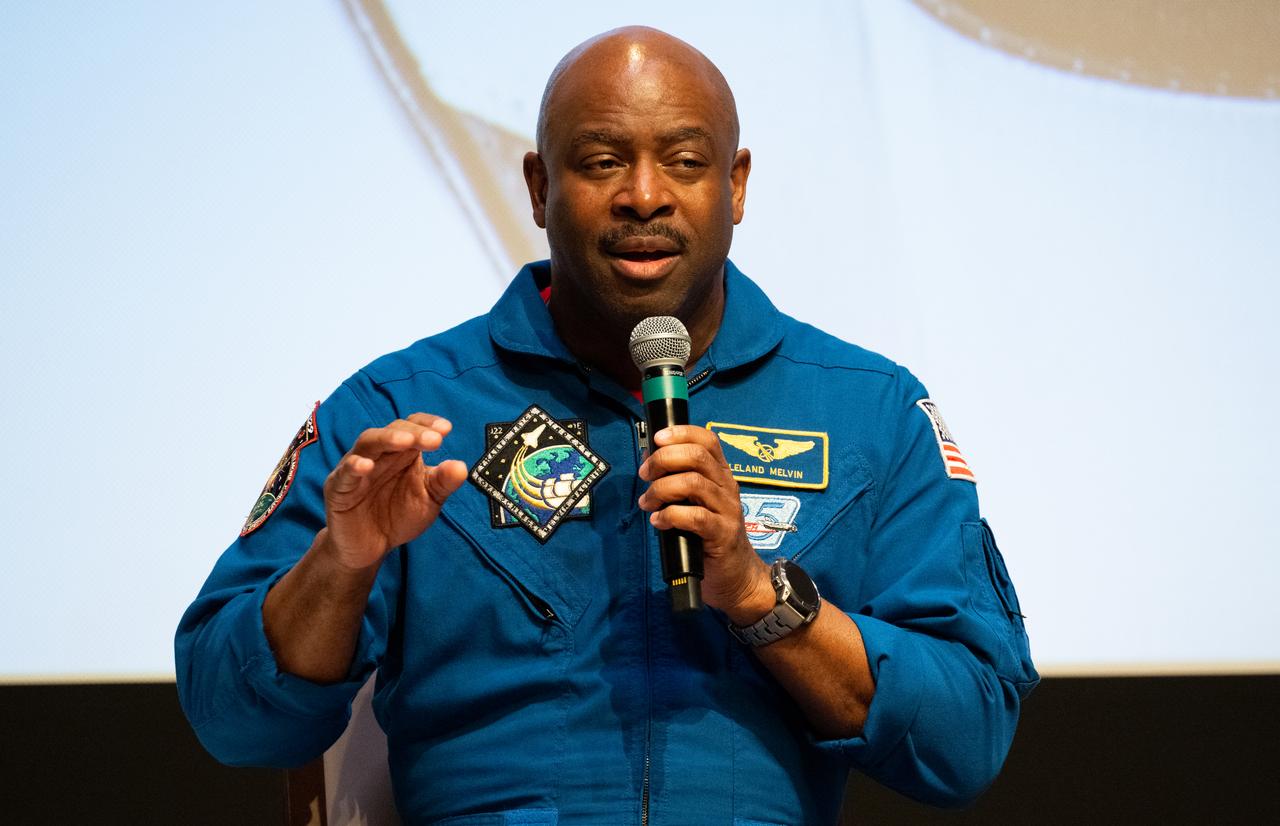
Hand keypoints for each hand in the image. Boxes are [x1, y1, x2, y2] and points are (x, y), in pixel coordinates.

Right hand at [322, 413, 467, 571]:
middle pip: (393, 431)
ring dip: (387, 439)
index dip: (427, 423)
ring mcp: (357, 469)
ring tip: (406, 442)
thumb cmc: (399, 517)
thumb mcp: (428, 501)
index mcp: (402, 453)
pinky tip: (366, 466)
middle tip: (435, 439)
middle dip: (414, 433)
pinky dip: (353, 466)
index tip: (447, 428)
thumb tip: (461, 466)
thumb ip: (443, 483)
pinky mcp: (338, 488)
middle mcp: (379, 455)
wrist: (371, 549)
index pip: (412, 426)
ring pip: (368, 443)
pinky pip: (344, 473)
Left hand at [637, 425, 774, 620]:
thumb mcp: (695, 501)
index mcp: (720, 474)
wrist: (736, 574)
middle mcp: (727, 486)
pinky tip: (659, 522)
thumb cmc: (709, 535)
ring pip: (694, 483)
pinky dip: (671, 515)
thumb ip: (677, 480)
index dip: (682, 433)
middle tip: (645, 474)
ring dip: (662, 489)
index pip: (707, 440)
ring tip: (648, 502)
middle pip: (697, 456)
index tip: (657, 439)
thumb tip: (649, 461)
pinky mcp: (722, 534)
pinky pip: (695, 517)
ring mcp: (727, 510)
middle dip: (664, 460)